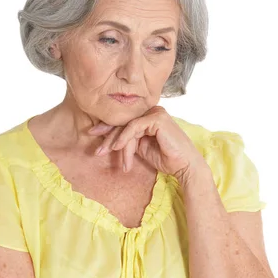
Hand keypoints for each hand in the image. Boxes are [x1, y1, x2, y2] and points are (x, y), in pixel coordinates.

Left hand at [88, 106, 204, 179]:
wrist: (184, 165)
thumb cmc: (165, 158)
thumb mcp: (141, 148)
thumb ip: (129, 140)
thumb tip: (111, 139)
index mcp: (148, 117)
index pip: (125, 121)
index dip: (108, 128)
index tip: (94, 135)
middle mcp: (152, 111)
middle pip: (124, 122)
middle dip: (108, 135)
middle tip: (96, 148)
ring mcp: (155, 113)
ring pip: (127, 125)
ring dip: (115, 141)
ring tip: (105, 152)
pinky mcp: (157, 118)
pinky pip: (134, 126)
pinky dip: (124, 137)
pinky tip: (116, 147)